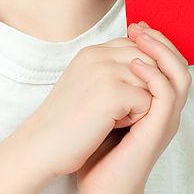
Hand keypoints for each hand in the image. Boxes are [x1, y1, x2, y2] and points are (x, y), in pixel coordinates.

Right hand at [17, 34, 160, 178]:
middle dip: (146, 87)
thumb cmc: (64, 123)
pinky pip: (148, 101)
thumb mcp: (86, 86)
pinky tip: (112, 126)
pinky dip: (136, 118)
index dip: (142, 72)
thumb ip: (109, 71)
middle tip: (123, 110)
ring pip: (152, 81)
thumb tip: (144, 67)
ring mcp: (105, 72)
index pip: (135, 46)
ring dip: (141, 103)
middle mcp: (98, 55)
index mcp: (91, 52)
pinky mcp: (112, 94)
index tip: (126, 97)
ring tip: (115, 118)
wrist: (40, 147)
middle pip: (149, 60)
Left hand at [76, 21, 192, 193]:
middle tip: (139, 26)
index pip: (169, 64)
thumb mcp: (106, 108)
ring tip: (140, 37)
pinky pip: (167, 95)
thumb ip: (113, 84)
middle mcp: (166, 111)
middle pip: (180, 65)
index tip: (134, 26)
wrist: (100, 188)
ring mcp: (165, 120)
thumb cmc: (98, 151)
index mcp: (156, 105)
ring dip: (161, 52)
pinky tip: (135, 65)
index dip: (156, 41)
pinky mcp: (158, 130)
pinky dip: (155, 75)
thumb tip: (104, 54)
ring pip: (180, 76)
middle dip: (162, 40)